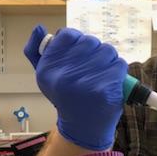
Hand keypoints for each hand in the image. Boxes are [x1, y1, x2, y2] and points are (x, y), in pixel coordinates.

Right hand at [24, 25, 127, 150]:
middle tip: (92, 68)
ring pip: (107, 50)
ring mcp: (85, 83)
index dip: (78, 42)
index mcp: (48, 69)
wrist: (82, 128)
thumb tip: (39, 28)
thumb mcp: (46, 75)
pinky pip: (119, 64)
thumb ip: (37, 51)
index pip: (68, 35)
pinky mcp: (105, 89)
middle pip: (90, 41)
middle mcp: (64, 75)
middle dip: (95, 51)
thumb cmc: (66, 97)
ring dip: (108, 60)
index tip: (80, 54)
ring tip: (101, 75)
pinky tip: (110, 82)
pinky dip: (118, 71)